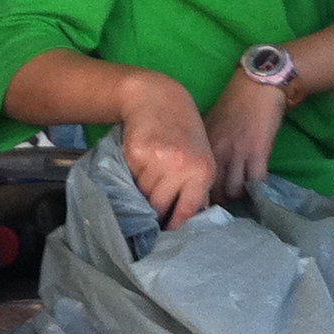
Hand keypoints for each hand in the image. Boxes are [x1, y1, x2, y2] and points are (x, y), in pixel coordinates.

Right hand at [117, 70, 216, 227]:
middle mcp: (181, 167)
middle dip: (154, 212)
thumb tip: (187, 222)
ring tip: (148, 178)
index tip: (166, 235)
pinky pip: (130, 179)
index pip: (186, 212)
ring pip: (143, 195)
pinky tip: (140, 163)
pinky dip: (132, 177)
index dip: (173, 226)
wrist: (159, 99)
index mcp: (202, 172)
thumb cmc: (184, 133)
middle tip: (151, 212)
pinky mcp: (136, 153)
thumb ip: (197, 189)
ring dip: (142, 193)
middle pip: (159, 207)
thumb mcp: (201, 158)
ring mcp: (158, 160)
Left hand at [204, 69, 288, 202]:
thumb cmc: (234, 104)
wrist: (257, 86)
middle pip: (211, 191)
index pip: (193, 180)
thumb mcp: (209, 125)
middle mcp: (216, 151)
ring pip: (232, 191)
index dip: (198, 196)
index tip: (204, 204)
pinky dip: (257, 190)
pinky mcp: (259, 152)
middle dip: (217, 203)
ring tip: (242, 198)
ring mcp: (237, 152)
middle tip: (224, 208)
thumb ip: (203, 148)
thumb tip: (196, 170)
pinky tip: (258, 190)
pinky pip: (255, 182)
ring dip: (238, 198)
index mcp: (202, 146)